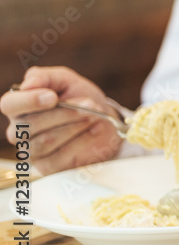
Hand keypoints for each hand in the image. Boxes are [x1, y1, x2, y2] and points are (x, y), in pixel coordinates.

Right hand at [1, 66, 123, 173]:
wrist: (103, 119)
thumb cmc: (79, 97)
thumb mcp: (66, 80)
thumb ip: (46, 77)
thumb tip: (28, 84)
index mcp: (19, 107)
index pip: (10, 105)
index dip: (29, 101)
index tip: (53, 97)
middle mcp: (19, 131)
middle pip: (32, 124)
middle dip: (66, 113)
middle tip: (91, 104)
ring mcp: (32, 151)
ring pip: (46, 141)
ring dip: (76, 126)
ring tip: (96, 115)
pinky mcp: (48, 166)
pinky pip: (60, 156)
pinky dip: (82, 140)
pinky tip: (96, 129)